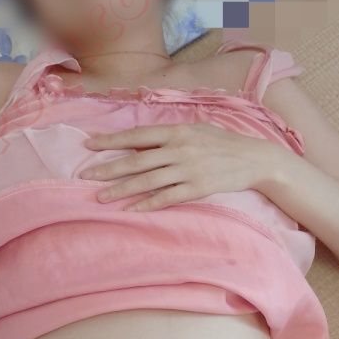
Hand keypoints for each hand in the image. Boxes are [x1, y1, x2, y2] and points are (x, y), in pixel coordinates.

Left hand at [79, 123, 284, 210]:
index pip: (136, 135)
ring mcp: (187, 170)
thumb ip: (168, 135)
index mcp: (177, 131)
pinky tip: (130, 210)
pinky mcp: (197, 188)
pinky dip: (147, 204)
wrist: (254, 158)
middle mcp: (179, 149)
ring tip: (101, 197)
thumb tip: (140, 143)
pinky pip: (166, 198)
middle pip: (136, 160)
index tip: (89, 145)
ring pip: (147, 181)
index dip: (111, 141)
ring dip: (122, 190)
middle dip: (108, 169)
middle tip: (84, 177)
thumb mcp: (195, 129)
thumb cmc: (222, 143)